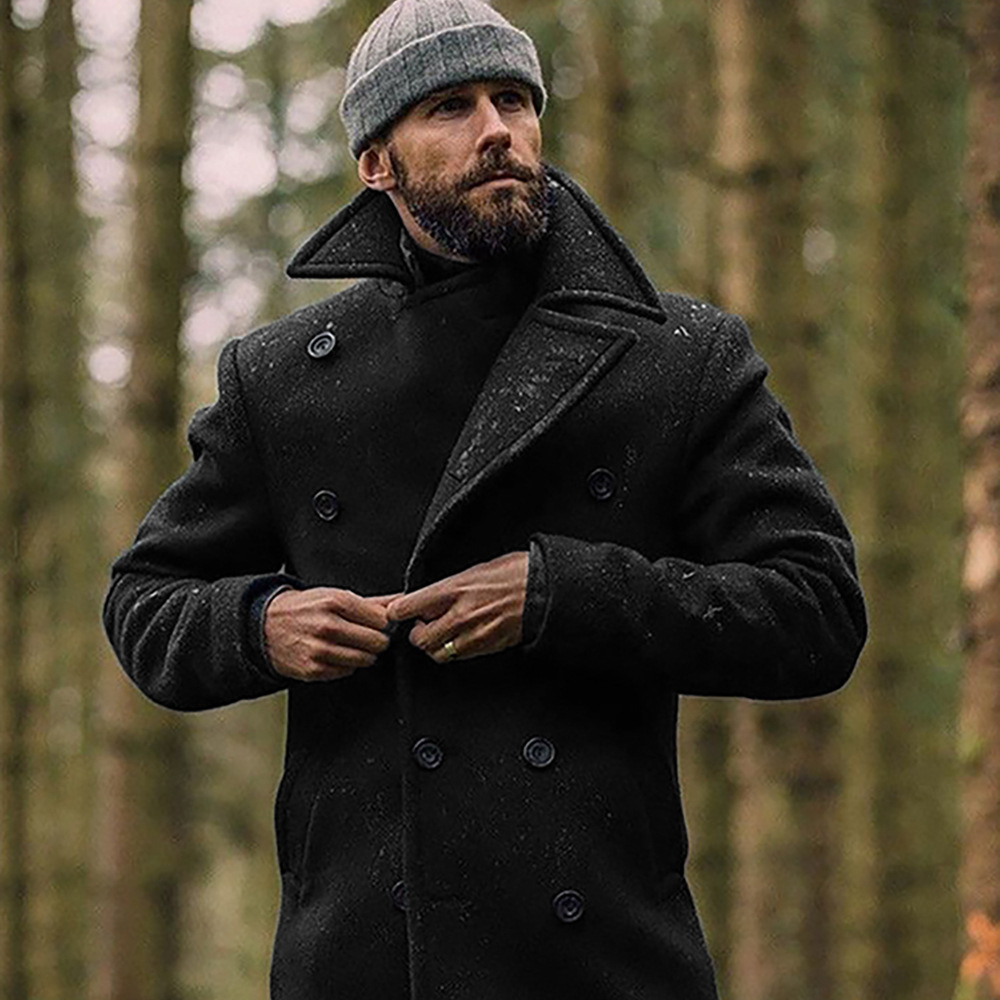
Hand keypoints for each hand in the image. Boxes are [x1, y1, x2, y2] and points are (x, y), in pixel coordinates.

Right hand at [265, 588, 399, 681]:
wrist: (266, 627)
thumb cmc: (305, 609)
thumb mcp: (334, 596)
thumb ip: (371, 601)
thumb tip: (400, 601)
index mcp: (335, 602)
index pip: (381, 620)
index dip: (385, 623)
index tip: (380, 624)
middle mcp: (327, 626)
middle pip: (377, 642)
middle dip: (377, 640)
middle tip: (367, 636)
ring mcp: (319, 650)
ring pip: (365, 659)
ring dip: (364, 654)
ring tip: (351, 644)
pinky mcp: (313, 669)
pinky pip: (347, 671)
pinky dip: (347, 664)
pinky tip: (336, 653)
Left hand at [385, 552, 528, 663]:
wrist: (543, 590)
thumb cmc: (514, 573)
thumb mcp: (474, 570)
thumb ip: (447, 587)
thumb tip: (427, 597)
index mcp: (452, 590)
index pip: (407, 607)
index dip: (397, 611)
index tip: (398, 611)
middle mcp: (459, 615)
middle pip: (419, 639)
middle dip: (418, 633)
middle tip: (424, 624)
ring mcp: (472, 635)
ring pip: (437, 653)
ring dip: (435, 645)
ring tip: (444, 632)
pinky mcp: (485, 648)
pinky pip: (458, 657)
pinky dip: (455, 651)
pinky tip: (462, 638)